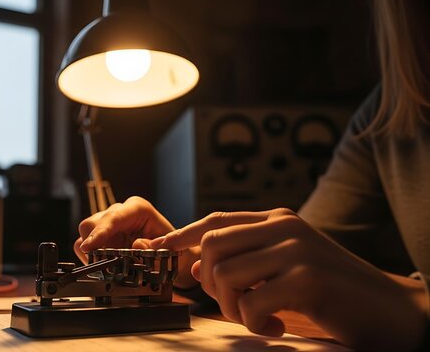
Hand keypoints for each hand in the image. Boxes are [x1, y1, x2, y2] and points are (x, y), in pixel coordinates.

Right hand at [74, 196, 197, 287]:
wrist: (174, 256)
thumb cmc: (174, 250)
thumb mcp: (172, 250)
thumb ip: (157, 248)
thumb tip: (137, 245)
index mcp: (137, 209)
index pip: (113, 218)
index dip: (99, 232)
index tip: (89, 247)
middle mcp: (119, 212)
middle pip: (91, 224)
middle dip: (93, 246)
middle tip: (104, 265)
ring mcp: (108, 224)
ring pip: (85, 236)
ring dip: (93, 254)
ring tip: (111, 266)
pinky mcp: (101, 237)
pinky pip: (85, 247)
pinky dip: (92, 259)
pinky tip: (107, 265)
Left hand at [150, 208, 427, 349]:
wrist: (390, 310)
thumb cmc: (330, 292)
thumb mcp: (282, 269)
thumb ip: (243, 261)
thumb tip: (193, 264)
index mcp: (277, 220)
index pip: (215, 221)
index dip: (181, 235)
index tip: (157, 249)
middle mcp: (284, 226)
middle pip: (211, 244)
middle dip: (209, 281)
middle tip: (234, 304)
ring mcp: (295, 249)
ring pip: (225, 273)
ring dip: (233, 307)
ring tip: (259, 319)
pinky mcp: (306, 278)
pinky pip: (251, 303)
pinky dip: (255, 324)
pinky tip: (278, 328)